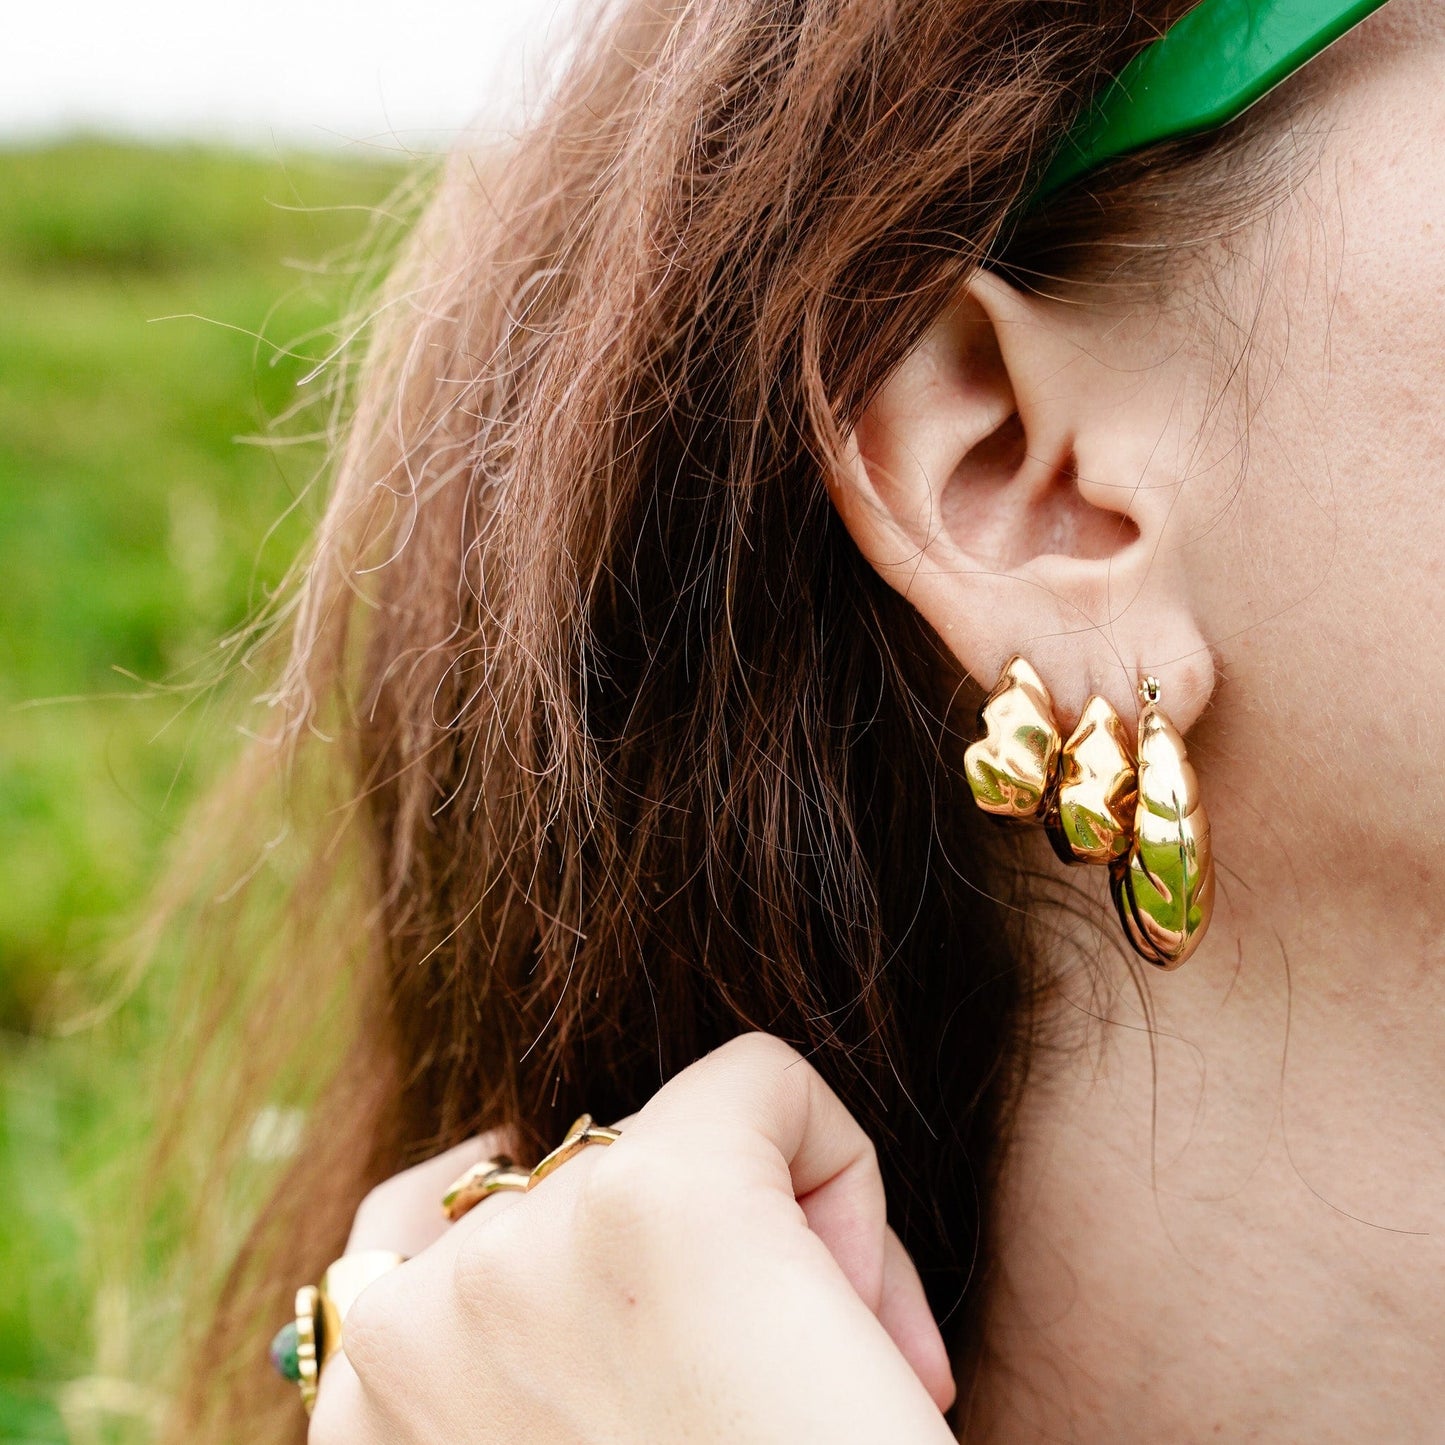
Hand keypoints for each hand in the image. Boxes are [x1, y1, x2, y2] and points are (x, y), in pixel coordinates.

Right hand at [310, 1032, 957, 1442]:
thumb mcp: (542, 1437)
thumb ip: (524, 1356)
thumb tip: (620, 1279)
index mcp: (372, 1396)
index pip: (396, 1238)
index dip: (530, 1262)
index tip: (623, 1347)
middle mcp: (419, 1316)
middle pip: (560, 1178)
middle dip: (659, 1262)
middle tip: (738, 1398)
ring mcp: (530, 1243)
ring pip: (671, 1131)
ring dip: (752, 1228)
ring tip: (804, 1370)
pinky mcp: (661, 1194)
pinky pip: (765, 1082)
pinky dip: (837, 1164)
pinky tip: (867, 1320)